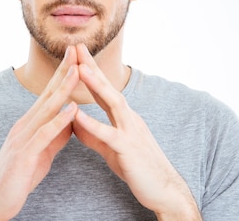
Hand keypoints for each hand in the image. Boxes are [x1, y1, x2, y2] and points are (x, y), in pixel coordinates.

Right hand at [0, 46, 79, 220]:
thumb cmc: (19, 176)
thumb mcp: (43, 151)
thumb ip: (56, 135)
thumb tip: (72, 120)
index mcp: (29, 123)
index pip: (49, 93)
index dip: (62, 75)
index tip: (76, 57)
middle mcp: (25, 124)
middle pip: (47, 93)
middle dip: (63, 72)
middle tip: (76, 51)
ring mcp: (23, 138)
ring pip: (46, 109)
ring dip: (63, 89)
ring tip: (77, 72)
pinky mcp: (25, 154)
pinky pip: (44, 134)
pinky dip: (59, 120)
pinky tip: (72, 109)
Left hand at [72, 44, 201, 219]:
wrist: (163, 191)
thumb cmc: (137, 169)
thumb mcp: (111, 149)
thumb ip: (94, 136)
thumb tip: (75, 124)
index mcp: (123, 118)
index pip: (103, 90)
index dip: (90, 72)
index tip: (77, 54)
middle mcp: (129, 119)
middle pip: (108, 87)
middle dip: (92, 67)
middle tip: (77, 47)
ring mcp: (131, 132)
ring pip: (112, 103)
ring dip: (95, 85)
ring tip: (79, 69)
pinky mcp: (129, 149)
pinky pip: (108, 134)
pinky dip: (92, 123)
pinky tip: (77, 115)